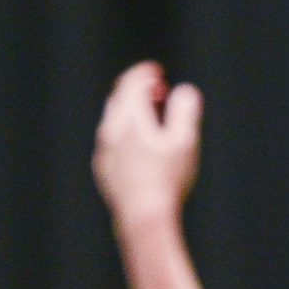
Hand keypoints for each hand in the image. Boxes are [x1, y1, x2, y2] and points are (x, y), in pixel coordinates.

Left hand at [93, 62, 202, 231]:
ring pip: (112, 120)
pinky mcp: (103, 168)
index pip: (131, 83)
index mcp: (129, 120)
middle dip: (137, 90)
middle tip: (157, 92)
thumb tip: (184, 92)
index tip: (156, 71)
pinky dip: (123, 132)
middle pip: (118, 99)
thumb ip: (185, 111)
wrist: (142, 217)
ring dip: (130, 112)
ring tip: (151, 118)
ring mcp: (103, 151)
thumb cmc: (166, 179)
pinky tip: (139, 144)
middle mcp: (110, 132)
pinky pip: (110, 141)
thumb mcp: (184, 141)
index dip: (145, 72)